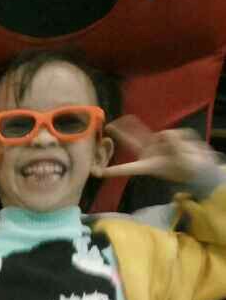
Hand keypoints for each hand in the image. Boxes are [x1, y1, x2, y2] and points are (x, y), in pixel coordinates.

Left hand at [91, 115, 219, 183]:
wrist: (199, 166)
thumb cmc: (190, 169)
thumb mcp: (183, 161)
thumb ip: (173, 146)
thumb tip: (163, 134)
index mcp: (149, 166)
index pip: (129, 168)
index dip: (114, 170)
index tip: (100, 173)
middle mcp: (149, 154)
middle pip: (131, 143)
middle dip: (120, 134)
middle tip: (108, 126)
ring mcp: (157, 144)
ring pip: (151, 133)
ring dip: (169, 138)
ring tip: (182, 150)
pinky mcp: (165, 137)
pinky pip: (171, 132)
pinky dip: (181, 137)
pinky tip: (185, 145)